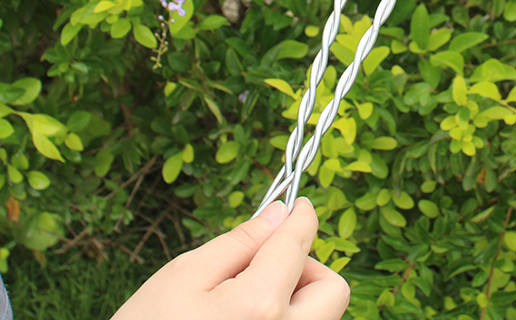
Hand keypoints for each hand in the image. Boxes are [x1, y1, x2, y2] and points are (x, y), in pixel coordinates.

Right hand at [111, 198, 349, 319]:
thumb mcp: (183, 277)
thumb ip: (238, 242)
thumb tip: (278, 214)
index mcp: (259, 307)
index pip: (297, 244)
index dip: (302, 217)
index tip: (299, 207)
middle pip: (332, 290)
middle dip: (308, 266)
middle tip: (269, 264)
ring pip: (322, 317)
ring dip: (299, 296)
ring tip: (250, 297)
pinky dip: (285, 318)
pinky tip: (247, 318)